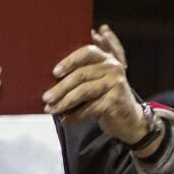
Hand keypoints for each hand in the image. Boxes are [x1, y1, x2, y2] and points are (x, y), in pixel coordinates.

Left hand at [41, 24, 148, 143]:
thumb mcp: (95, 81)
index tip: (55, 72)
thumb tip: (51, 76)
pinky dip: (74, 116)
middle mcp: (113, 68)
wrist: (128, 119)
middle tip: (46, 97)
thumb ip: (80, 72)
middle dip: (61, 87)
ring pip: (84, 92)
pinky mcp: (115, 101)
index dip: (70, 61)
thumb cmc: (104, 97)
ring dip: (64, 102)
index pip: (87, 52)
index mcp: (105, 58)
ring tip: (50, 109)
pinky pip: (89, 109)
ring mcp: (116, 84)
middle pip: (81, 74)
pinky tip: (65, 121)